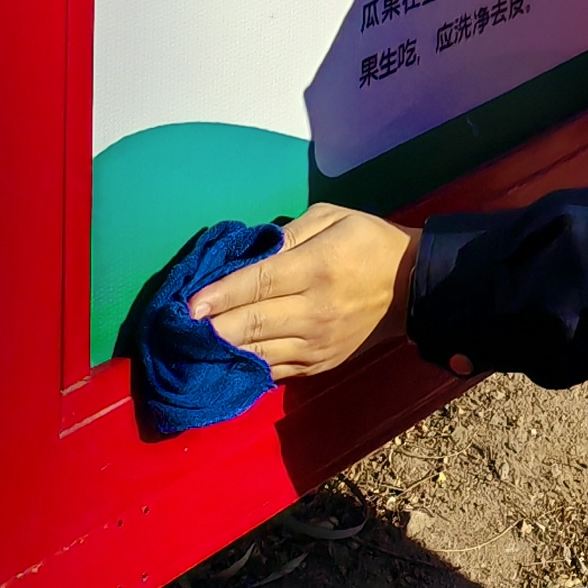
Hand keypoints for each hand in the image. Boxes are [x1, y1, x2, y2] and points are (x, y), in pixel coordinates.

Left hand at [193, 201, 419, 381]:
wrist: (410, 287)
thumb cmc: (367, 242)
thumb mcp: (333, 217)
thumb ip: (289, 234)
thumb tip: (250, 255)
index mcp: (318, 267)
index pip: (259, 283)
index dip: (220, 294)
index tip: (188, 303)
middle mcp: (315, 310)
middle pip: (252, 323)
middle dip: (211, 328)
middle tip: (177, 329)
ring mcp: (316, 344)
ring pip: (258, 353)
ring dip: (221, 352)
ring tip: (189, 349)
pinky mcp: (317, 365)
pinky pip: (273, 370)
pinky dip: (244, 367)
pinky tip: (221, 363)